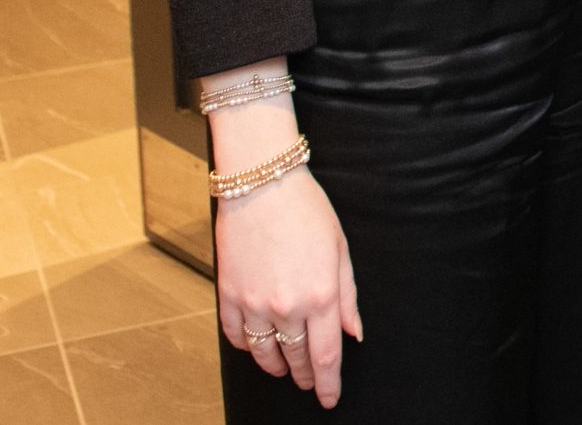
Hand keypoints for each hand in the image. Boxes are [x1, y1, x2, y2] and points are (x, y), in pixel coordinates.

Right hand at [214, 116, 360, 408]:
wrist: (261, 184)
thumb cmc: (306, 210)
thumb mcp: (340, 250)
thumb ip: (347, 297)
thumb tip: (353, 333)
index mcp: (320, 295)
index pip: (326, 356)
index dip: (328, 383)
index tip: (329, 398)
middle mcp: (286, 306)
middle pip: (296, 359)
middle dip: (305, 376)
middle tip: (310, 382)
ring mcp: (253, 303)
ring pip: (264, 354)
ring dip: (276, 366)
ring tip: (284, 369)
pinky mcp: (228, 295)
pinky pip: (236, 336)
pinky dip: (247, 346)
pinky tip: (257, 344)